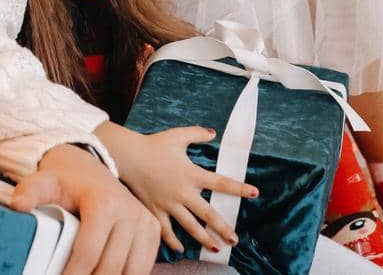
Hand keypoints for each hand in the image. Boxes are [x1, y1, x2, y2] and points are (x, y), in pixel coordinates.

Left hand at [11, 143, 160, 274]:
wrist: (90, 167)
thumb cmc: (66, 180)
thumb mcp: (44, 181)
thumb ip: (29, 192)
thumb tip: (17, 205)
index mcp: (104, 204)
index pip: (88, 255)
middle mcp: (130, 212)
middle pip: (109, 268)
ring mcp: (145, 222)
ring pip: (130, 272)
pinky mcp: (152, 230)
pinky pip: (142, 267)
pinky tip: (106, 274)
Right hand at [96, 123, 254, 254]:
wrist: (128, 155)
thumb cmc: (154, 145)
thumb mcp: (177, 135)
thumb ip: (197, 133)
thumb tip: (213, 132)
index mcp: (191, 174)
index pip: (220, 182)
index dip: (238, 188)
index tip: (255, 193)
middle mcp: (182, 192)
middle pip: (207, 214)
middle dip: (222, 228)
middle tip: (235, 240)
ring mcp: (168, 203)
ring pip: (189, 225)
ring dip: (203, 238)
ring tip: (216, 248)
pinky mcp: (155, 209)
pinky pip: (165, 230)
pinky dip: (173, 240)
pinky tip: (181, 247)